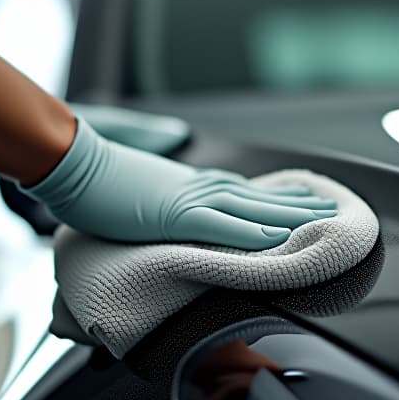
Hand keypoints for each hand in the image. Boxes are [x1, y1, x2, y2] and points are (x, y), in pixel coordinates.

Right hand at [23, 118, 336, 248]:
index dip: (270, 197)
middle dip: (296, 204)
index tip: (296, 200)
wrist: (67, 161)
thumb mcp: (128, 188)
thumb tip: (163, 181)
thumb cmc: (88, 177)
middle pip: (257, 195)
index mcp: (184, 184)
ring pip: (252, 208)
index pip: (238, 191)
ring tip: (324, 220)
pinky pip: (224, 227)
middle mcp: (195, 187)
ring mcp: (188, 199)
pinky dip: (254, 232)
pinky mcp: (175, 214)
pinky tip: (281, 238)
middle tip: (331, 207)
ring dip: (291, 216)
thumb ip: (152, 190)